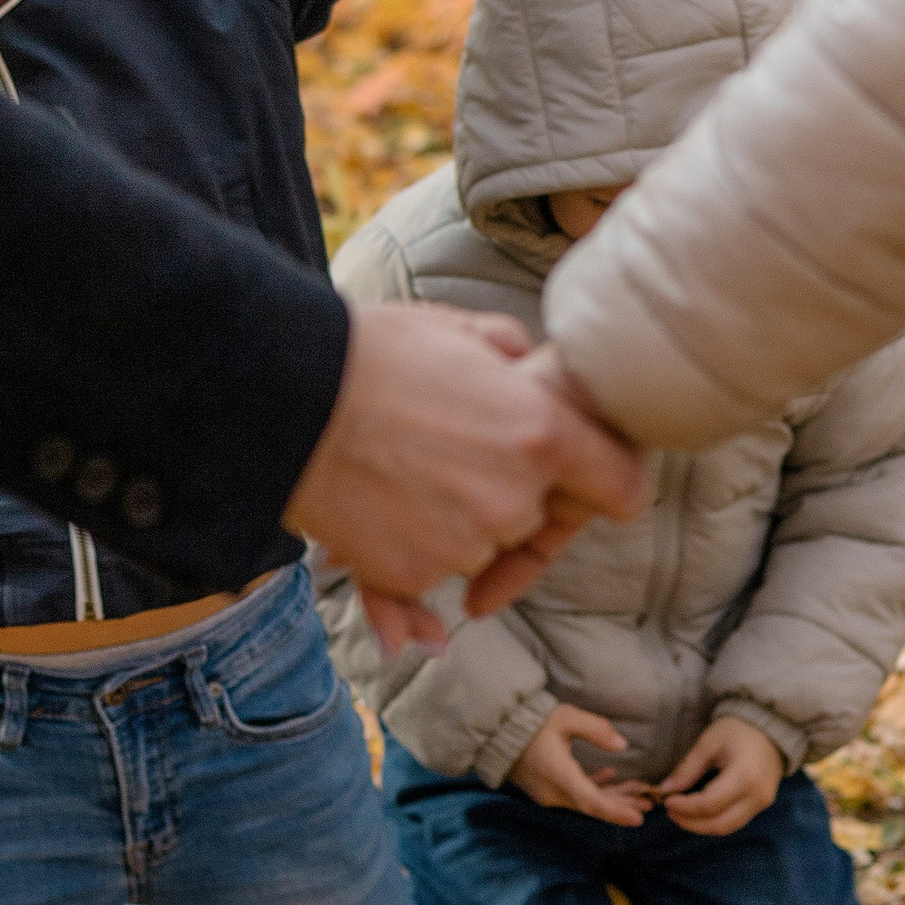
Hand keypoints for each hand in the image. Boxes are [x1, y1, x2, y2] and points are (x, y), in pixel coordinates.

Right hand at [286, 304, 644, 655]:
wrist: (283, 398)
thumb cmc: (372, 352)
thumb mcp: (460, 329)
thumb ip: (518, 357)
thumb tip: (534, 372)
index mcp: (541, 433)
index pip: (622, 488)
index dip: (610, 482)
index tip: (592, 480)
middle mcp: (511, 499)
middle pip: (536, 517)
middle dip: (509, 491)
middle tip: (451, 447)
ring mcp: (460, 545)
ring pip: (480, 546)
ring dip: (455, 520)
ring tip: (403, 467)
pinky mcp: (409, 576)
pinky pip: (429, 576)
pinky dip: (409, 552)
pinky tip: (378, 506)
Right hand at [512, 702, 650, 828]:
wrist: (499, 732)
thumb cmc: (533, 723)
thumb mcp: (566, 718)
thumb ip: (596, 729)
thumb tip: (621, 744)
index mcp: (560, 776)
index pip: (591, 802)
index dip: (616, 812)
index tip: (638, 819)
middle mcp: (554, 793)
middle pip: (593, 805)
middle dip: (622, 805)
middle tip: (649, 804)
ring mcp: (549, 795)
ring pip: (586, 801)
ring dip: (612, 798)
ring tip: (639, 794)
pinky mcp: (546, 790)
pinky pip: (575, 795)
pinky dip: (594, 789)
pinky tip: (611, 778)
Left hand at [655, 714, 783, 835]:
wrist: (771, 728)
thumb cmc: (738, 730)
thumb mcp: (709, 744)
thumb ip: (688, 769)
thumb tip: (666, 790)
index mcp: (744, 777)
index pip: (709, 804)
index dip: (684, 807)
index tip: (666, 800)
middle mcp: (756, 796)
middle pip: (719, 824)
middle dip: (691, 822)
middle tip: (671, 812)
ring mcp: (762, 804)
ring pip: (727, 828)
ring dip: (701, 826)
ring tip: (681, 814)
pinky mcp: (762, 806)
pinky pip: (735, 821)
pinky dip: (714, 821)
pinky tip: (699, 813)